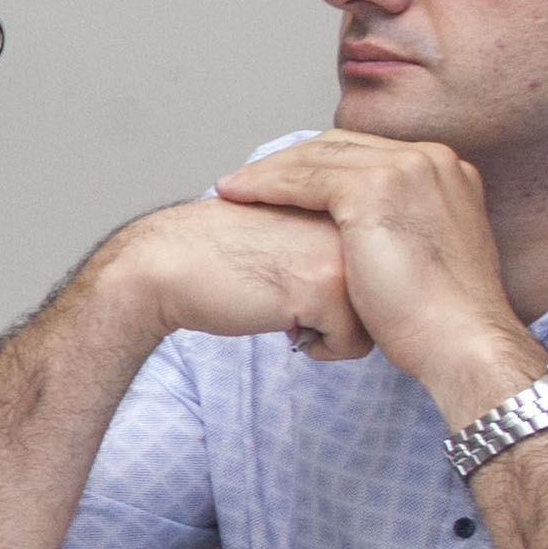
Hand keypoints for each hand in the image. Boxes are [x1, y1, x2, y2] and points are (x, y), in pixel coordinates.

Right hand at [88, 193, 365, 359]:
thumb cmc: (220, 256)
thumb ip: (336, 237)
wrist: (165, 262)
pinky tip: (281, 323)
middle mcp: (351, 221)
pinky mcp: (325, 287)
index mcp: (344, 201)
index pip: (379, 270)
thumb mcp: (292, 231)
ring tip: (287, 309)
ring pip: (374, 322)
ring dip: (331, 331)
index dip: (339, 292)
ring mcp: (341, 251)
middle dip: (340, 312)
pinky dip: (317, 347)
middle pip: (382, 296)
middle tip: (290, 297)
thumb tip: (376, 282)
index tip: (298, 286)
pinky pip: (351, 344)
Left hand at [205, 131, 547, 421]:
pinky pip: (304, 177)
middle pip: (340, 147)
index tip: (281, 182)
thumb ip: (404, 230)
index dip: (317, 165)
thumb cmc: (442, 318)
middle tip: (245, 181)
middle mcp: (430, 158)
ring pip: (317, 157)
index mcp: (445, 171)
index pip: (366, 153)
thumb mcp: (425, 256)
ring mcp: (405, 168)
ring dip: (268, 172)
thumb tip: (369, 240)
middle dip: (288, 163)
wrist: (462, 339)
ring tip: (231, 189)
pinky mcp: (376, 187)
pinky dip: (265, 185)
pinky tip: (237, 197)